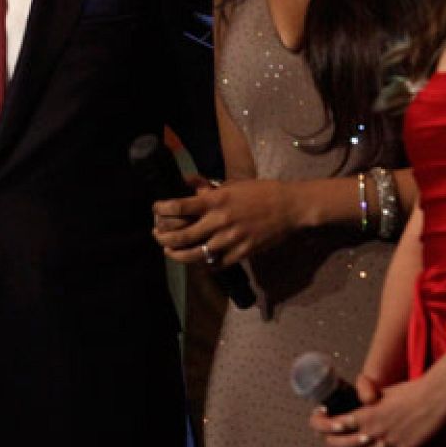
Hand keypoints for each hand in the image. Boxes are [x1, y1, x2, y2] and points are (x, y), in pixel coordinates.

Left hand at [153, 178, 302, 265]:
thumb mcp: (232, 185)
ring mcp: (230, 240)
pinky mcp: (242, 253)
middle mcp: (220, 221)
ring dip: (178, 256)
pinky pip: (216, 264)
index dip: (162, 209)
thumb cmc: (260, 192)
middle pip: (182, 236)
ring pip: (196, 255)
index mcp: (216, 201)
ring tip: (171, 253)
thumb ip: (208, 188)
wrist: (289, 207)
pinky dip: (204, 264)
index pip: (179, 207)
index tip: (155, 209)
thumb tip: (187, 181)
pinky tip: (197, 262)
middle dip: (163, 239)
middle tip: (157, 236)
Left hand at [316, 374, 445, 446]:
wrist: (435, 398)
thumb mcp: (383, 395)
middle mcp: (374, 431)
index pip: (336, 426)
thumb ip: (370, 405)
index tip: (320, 426)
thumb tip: (362, 408)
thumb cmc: (409, 391)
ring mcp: (389, 444)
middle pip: (344, 445)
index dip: (324, 427)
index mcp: (367, 415)